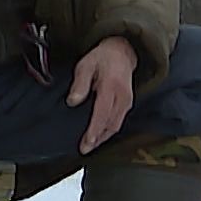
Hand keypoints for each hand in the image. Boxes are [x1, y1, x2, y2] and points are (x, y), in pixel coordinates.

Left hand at [68, 36, 136, 153]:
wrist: (122, 51)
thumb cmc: (103, 58)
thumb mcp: (86, 65)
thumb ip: (80, 84)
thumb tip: (73, 101)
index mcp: (111, 86)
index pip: (102, 113)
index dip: (94, 130)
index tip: (86, 142)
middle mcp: (122, 96)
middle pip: (111, 124)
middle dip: (98, 139)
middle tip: (85, 148)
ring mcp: (127, 101)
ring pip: (116, 125)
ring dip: (103, 138)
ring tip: (90, 146)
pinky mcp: (128, 104)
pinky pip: (118, 121)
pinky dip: (108, 131)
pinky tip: (99, 136)